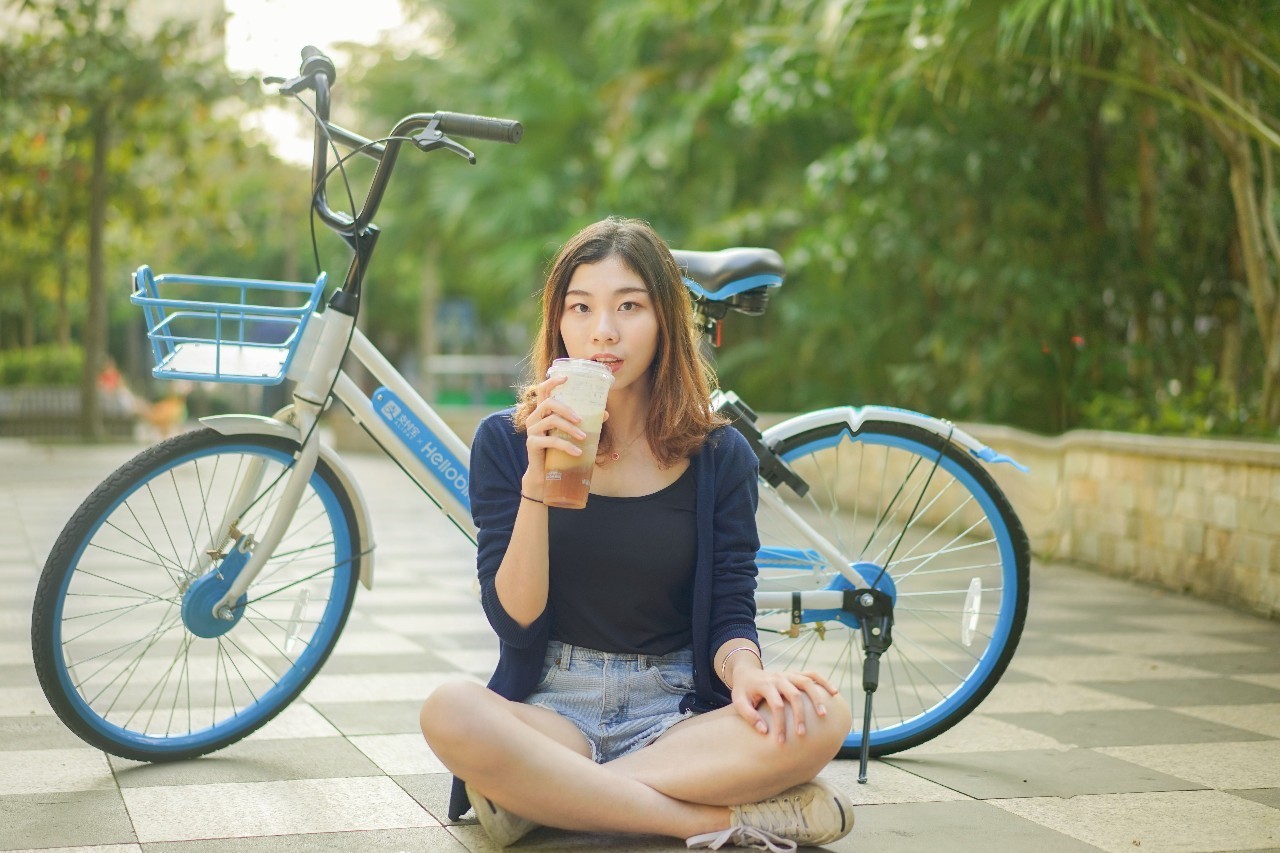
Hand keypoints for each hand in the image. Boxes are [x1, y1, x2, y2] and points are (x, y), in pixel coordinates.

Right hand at [520, 375, 607, 497]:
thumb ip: (584, 422)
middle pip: (549, 403)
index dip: (552, 381)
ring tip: (584, 438)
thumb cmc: (558, 450)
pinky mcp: (532, 444)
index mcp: (542, 411)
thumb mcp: (570, 433)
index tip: (566, 378)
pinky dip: (567, 446)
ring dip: (570, 429)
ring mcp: (531, 430)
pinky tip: (578, 453)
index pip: (543, 390)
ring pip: (551, 421)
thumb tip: (605, 413)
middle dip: (567, 409)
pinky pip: (551, 441)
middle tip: (581, 420)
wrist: (545, 474)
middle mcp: (534, 417)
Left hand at [730, 668, 837, 743]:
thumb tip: (765, 732)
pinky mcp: (795, 674)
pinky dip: (824, 682)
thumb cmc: (743, 691)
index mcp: (765, 684)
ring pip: (806, 683)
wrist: (746, 673)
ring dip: (816, 698)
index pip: (776, 705)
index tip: (782, 741)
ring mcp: (788, 674)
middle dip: (799, 715)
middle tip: (802, 735)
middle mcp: (778, 677)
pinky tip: (834, 693)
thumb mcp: (739, 702)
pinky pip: (813, 674)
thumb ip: (749, 716)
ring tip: (823, 715)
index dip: (780, 724)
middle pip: (793, 695)